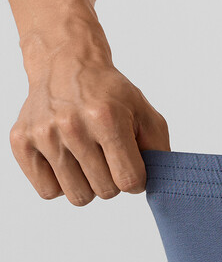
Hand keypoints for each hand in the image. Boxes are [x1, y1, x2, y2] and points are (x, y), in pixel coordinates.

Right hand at [9, 55, 169, 205]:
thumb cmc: (109, 95)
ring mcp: (44, 134)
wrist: (66, 64)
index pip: (130, 182)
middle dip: (112, 180)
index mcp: (106, 118)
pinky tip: (65, 160)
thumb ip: (159, 151)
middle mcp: (72, 125)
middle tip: (106, 155)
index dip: (135, 179)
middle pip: (105, 192)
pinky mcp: (21, 142)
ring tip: (86, 158)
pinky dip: (60, 183)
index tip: (130, 164)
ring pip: (78, 197)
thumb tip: (160, 183)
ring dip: (87, 184)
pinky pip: (48, 192)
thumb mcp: (145, 114)